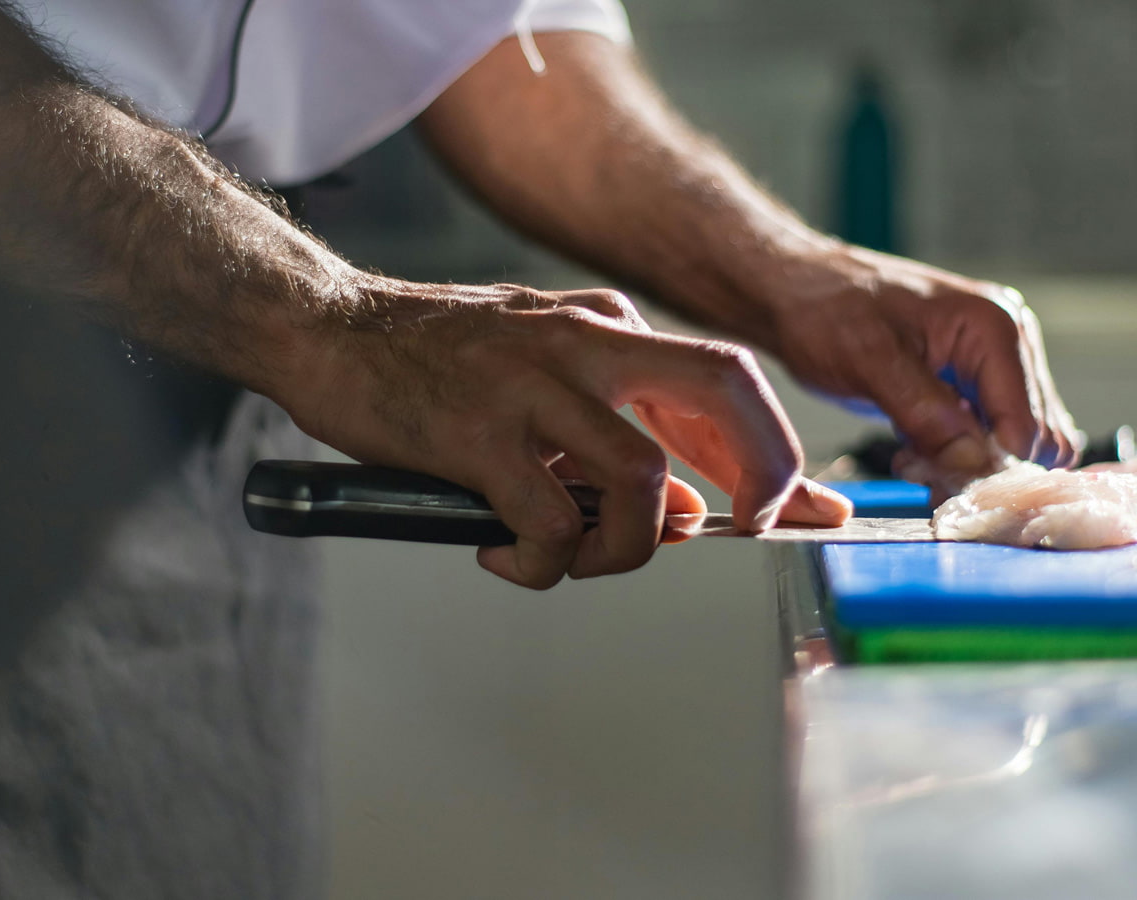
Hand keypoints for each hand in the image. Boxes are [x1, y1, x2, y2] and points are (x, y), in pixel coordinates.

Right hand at [274, 276, 850, 589]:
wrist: (324, 329)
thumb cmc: (432, 364)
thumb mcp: (543, 377)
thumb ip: (616, 432)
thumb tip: (684, 512)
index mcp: (606, 327)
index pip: (727, 381)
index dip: (780, 454)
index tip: (812, 510)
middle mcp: (585, 342)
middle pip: (722, 391)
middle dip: (759, 472)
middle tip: (735, 530)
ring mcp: (535, 384)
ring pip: (643, 479)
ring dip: (626, 547)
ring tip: (568, 557)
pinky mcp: (481, 432)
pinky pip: (552, 522)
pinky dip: (542, 561)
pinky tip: (504, 554)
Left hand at [760, 244, 1080, 482]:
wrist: (797, 294)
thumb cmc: (827, 312)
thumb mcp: (870, 360)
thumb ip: (925, 411)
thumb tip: (976, 462)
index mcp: (996, 328)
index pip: (1028, 424)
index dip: (992, 464)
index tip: (937, 480)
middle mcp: (1008, 345)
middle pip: (1032, 440)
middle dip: (978, 467)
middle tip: (915, 466)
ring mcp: (993, 367)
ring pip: (1012, 447)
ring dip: (963, 466)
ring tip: (908, 456)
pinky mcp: (972, 387)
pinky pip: (987, 440)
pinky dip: (954, 457)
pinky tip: (912, 451)